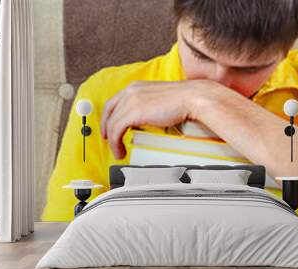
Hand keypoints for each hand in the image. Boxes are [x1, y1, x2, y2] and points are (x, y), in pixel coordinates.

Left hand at [100, 80, 217, 158]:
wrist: (192, 98)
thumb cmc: (183, 100)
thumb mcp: (161, 100)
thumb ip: (150, 106)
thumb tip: (147, 118)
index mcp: (137, 86)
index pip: (115, 101)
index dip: (109, 115)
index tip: (110, 127)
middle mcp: (131, 91)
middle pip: (109, 111)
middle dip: (106, 127)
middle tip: (108, 140)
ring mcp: (131, 100)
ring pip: (111, 123)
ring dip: (113, 141)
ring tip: (118, 152)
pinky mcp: (134, 112)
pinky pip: (116, 130)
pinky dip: (116, 143)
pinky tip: (120, 151)